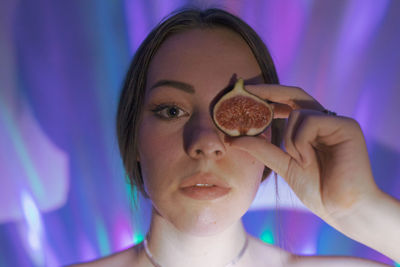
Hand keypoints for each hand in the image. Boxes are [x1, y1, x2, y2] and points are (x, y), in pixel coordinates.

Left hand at [228, 84, 380, 223]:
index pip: (288, 103)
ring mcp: (336, 122)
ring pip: (297, 113)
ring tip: (301, 162)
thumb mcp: (284, 165)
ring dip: (289, 139)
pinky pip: (310, 120)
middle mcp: (324, 121)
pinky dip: (301, 141)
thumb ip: (262, 149)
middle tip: (247, 89)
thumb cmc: (318, 189)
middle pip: (294, 94)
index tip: (245, 93)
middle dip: (269, 91)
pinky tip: (308, 160)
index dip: (268, 96)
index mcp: (312, 129)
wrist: (342, 209)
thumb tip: (232, 139)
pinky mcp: (346, 126)